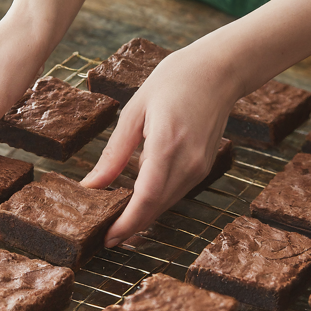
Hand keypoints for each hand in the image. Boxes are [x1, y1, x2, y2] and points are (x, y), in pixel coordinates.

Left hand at [81, 40, 242, 246]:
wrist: (218, 72)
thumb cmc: (174, 82)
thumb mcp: (134, 112)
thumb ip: (114, 154)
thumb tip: (92, 184)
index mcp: (167, 145)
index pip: (145, 198)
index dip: (126, 224)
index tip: (107, 239)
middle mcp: (188, 163)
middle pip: (155, 208)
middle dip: (130, 227)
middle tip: (105, 235)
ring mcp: (199, 168)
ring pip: (166, 205)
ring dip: (142, 217)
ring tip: (116, 222)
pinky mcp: (203, 168)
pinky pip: (175, 193)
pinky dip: (155, 203)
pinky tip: (138, 202)